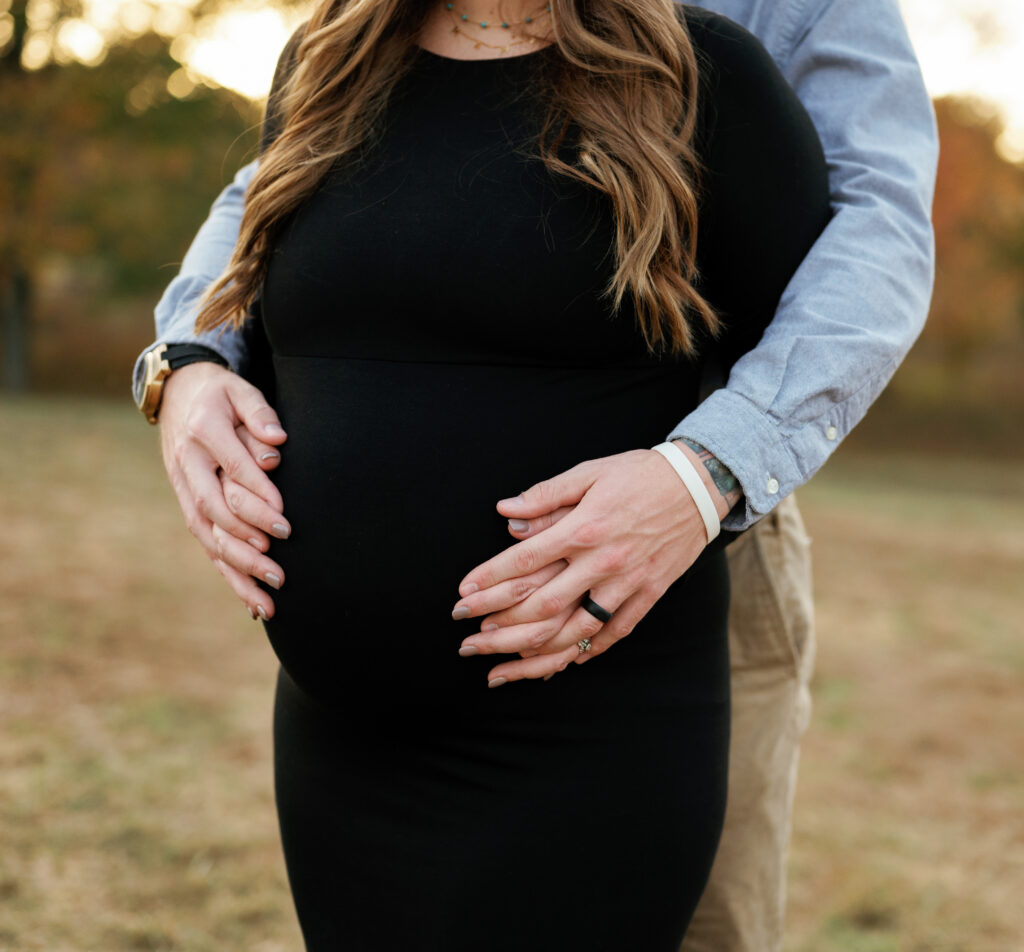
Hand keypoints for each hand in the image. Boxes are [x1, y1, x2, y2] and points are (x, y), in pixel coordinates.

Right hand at [158, 362, 289, 618]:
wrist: (178, 393)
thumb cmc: (222, 394)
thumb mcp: (241, 390)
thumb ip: (260, 413)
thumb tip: (277, 442)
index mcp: (204, 432)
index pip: (232, 468)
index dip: (258, 495)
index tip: (284, 518)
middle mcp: (188, 464)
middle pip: (214, 508)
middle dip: (247, 537)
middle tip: (281, 558)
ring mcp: (183, 488)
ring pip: (207, 536)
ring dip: (237, 568)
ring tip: (269, 598)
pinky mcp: (188, 505)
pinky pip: (207, 544)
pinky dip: (229, 574)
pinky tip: (252, 602)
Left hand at [453, 442, 733, 685]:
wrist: (699, 486)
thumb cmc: (639, 475)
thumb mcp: (590, 472)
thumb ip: (546, 495)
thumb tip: (505, 512)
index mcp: (583, 528)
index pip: (525, 561)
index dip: (489, 579)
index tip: (462, 595)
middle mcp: (602, 562)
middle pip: (543, 605)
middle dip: (500, 625)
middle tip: (468, 640)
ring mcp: (627, 583)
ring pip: (576, 630)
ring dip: (536, 652)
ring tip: (503, 667)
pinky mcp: (648, 595)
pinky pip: (615, 633)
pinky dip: (588, 651)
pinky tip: (564, 663)